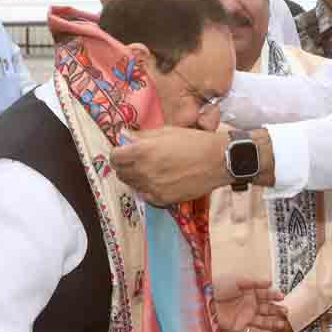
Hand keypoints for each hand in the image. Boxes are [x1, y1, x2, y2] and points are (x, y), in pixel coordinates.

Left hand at [111, 127, 230, 205]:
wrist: (217, 161)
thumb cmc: (193, 141)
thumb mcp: (166, 131)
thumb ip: (141, 136)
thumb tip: (125, 137)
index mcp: (142, 151)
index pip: (115, 156)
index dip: (118, 153)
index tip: (124, 151)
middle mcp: (143, 170)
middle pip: (120, 172)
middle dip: (124, 165)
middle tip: (135, 160)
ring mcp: (152, 187)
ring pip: (131, 185)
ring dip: (135, 177)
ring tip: (149, 169)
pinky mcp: (162, 199)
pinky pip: (145, 195)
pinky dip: (147, 188)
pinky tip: (158, 180)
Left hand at [214, 275, 285, 331]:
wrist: (204, 301)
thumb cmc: (219, 287)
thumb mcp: (238, 281)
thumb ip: (254, 282)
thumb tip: (270, 281)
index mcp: (250, 293)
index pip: (266, 295)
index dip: (274, 296)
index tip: (282, 297)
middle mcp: (249, 305)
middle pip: (266, 309)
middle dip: (276, 311)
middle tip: (286, 312)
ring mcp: (244, 317)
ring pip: (262, 321)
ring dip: (272, 323)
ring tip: (281, 324)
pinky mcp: (238, 327)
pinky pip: (252, 331)